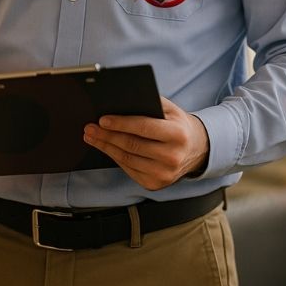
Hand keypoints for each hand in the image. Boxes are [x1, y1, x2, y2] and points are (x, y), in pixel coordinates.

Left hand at [83, 97, 209, 190]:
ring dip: (105, 147)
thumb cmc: (177, 125)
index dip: (121, 124)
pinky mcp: (155, 184)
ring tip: (91, 136)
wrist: (197, 150)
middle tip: (89, 127)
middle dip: (107, 135)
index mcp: (178, 134)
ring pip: (127, 158)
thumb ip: (149, 103)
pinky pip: (129, 169)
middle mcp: (173, 156)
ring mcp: (164, 174)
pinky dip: (114, 157)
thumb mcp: (170, 110)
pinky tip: (105, 147)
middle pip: (131, 145)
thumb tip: (119, 100)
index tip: (102, 119)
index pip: (144, 128)